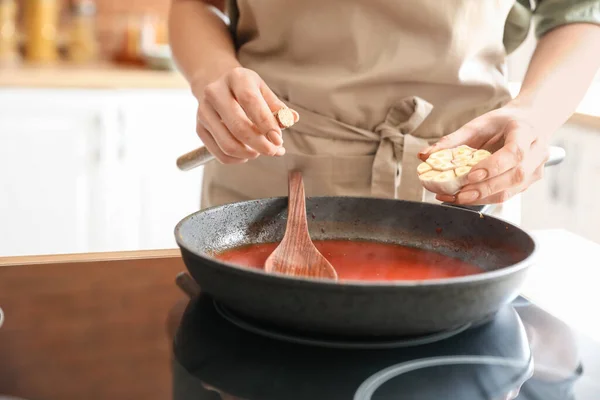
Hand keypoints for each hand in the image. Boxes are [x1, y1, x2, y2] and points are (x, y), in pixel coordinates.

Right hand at [195, 67, 296, 163]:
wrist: (217, 87)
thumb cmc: (247, 91)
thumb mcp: (264, 91)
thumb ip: (278, 107)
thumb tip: (291, 119)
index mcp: (236, 78)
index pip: (250, 102)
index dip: (266, 124)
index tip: (278, 140)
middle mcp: (215, 92)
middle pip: (238, 126)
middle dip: (260, 144)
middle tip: (274, 151)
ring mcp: (203, 111)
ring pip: (228, 144)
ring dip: (249, 154)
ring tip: (261, 151)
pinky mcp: (199, 128)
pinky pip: (220, 153)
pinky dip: (237, 159)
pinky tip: (248, 154)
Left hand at [418, 105, 550, 204]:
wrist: (530, 123)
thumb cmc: (503, 122)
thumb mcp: (479, 124)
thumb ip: (453, 140)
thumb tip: (425, 155)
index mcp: (526, 132)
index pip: (515, 152)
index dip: (494, 166)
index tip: (472, 174)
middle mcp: (536, 153)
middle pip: (513, 176)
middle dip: (483, 188)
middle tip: (457, 194)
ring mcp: (535, 171)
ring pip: (510, 191)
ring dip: (480, 198)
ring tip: (453, 198)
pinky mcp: (527, 184)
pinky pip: (505, 195)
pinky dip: (483, 199)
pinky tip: (462, 198)